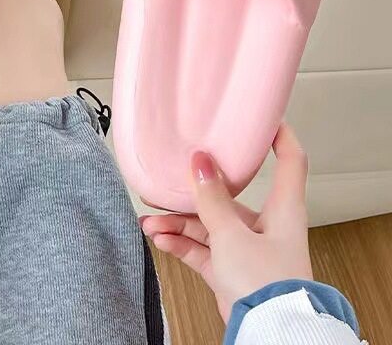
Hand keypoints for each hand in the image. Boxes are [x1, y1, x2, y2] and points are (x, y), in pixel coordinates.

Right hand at [140, 123, 313, 321]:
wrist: (269, 334)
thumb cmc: (267, 283)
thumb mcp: (232, 233)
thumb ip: (211, 198)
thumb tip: (199, 160)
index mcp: (282, 210)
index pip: (289, 161)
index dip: (279, 134)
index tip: (261, 117)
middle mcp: (266, 227)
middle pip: (228, 198)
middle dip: (193, 193)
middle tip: (168, 182)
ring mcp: (248, 250)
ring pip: (208, 226)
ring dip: (178, 223)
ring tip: (151, 221)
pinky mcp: (232, 272)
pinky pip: (202, 251)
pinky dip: (181, 245)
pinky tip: (160, 240)